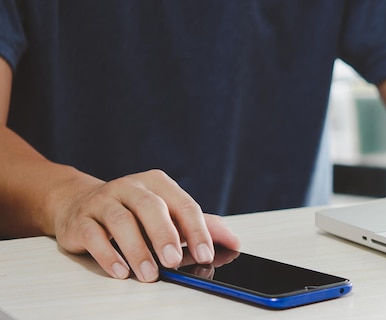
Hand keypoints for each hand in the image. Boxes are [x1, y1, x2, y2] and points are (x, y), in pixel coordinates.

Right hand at [53, 169, 239, 281]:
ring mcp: (104, 201)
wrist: (80, 204)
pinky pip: (93, 235)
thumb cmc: (134, 212)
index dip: (197, 230)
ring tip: (148, 273)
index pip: (183, 204)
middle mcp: (131, 187)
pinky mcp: (81, 220)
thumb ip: (200, 226)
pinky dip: (108, 254)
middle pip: (150, 206)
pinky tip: (120, 271)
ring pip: (120, 221)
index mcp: (158, 183)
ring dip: (137, 249)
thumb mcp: (168, 213)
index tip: (206, 254)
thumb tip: (234, 242)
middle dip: (165, 235)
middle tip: (174, 261)